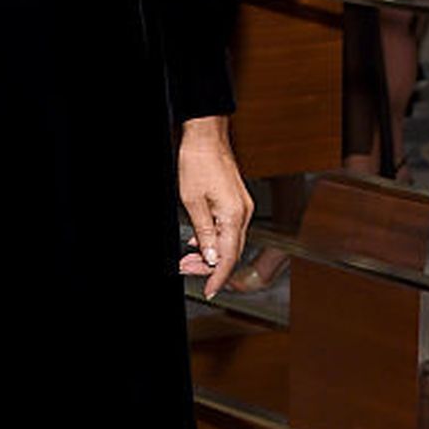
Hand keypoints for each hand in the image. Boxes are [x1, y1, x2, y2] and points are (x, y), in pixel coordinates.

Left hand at [175, 116, 252, 298]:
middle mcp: (243, 213)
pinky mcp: (237, 202)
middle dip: (207, 266)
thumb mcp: (192, 202)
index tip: (210, 291)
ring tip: (186, 258)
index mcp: (234, 215)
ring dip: (208, 253)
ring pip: (228, 241)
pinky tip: (196, 242)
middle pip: (229, 251)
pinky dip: (212, 239)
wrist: (206, 136)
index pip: (227, 257)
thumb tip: (209, 257)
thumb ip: (203, 232)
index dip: (217, 277)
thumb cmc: (198, 162)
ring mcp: (242, 207)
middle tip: (185, 269)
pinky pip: (228, 228)